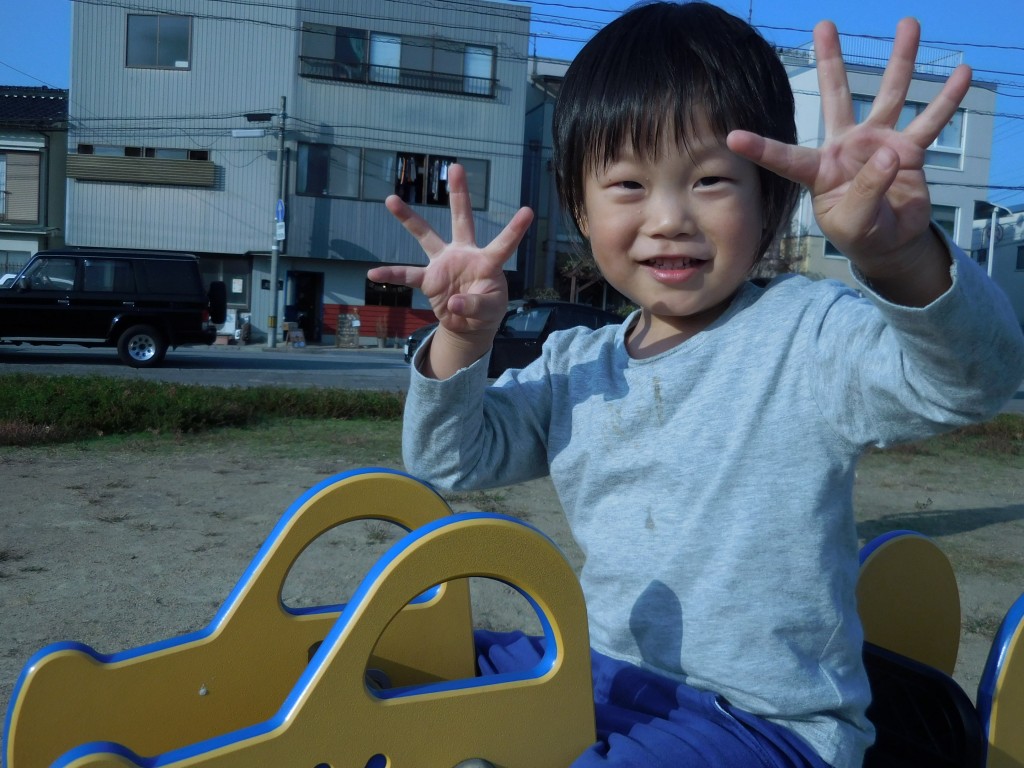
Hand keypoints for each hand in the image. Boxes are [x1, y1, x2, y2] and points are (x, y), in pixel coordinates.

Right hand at [368, 163, 533, 375]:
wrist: (468, 324)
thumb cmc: (486, 311)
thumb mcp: (489, 310)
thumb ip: (475, 305)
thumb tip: (454, 302)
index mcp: (487, 262)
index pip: (504, 243)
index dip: (515, 229)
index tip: (528, 211)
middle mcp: (464, 254)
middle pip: (462, 219)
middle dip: (459, 194)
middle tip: (456, 166)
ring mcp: (444, 264)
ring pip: (425, 236)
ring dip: (409, 219)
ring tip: (391, 200)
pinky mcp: (429, 279)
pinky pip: (406, 275)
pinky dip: (391, 276)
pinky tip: (373, 275)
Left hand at [727, 18, 971, 298]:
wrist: (890, 242)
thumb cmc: (860, 235)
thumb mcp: (854, 223)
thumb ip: (867, 190)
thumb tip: (890, 153)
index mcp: (819, 172)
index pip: (785, 158)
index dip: (761, 148)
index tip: (733, 137)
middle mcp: (845, 148)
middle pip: (836, 97)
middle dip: (831, 61)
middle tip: (824, 24)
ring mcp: (878, 145)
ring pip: (888, 96)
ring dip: (900, 61)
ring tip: (908, 23)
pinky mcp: (908, 151)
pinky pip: (930, 121)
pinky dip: (946, 99)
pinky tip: (961, 73)